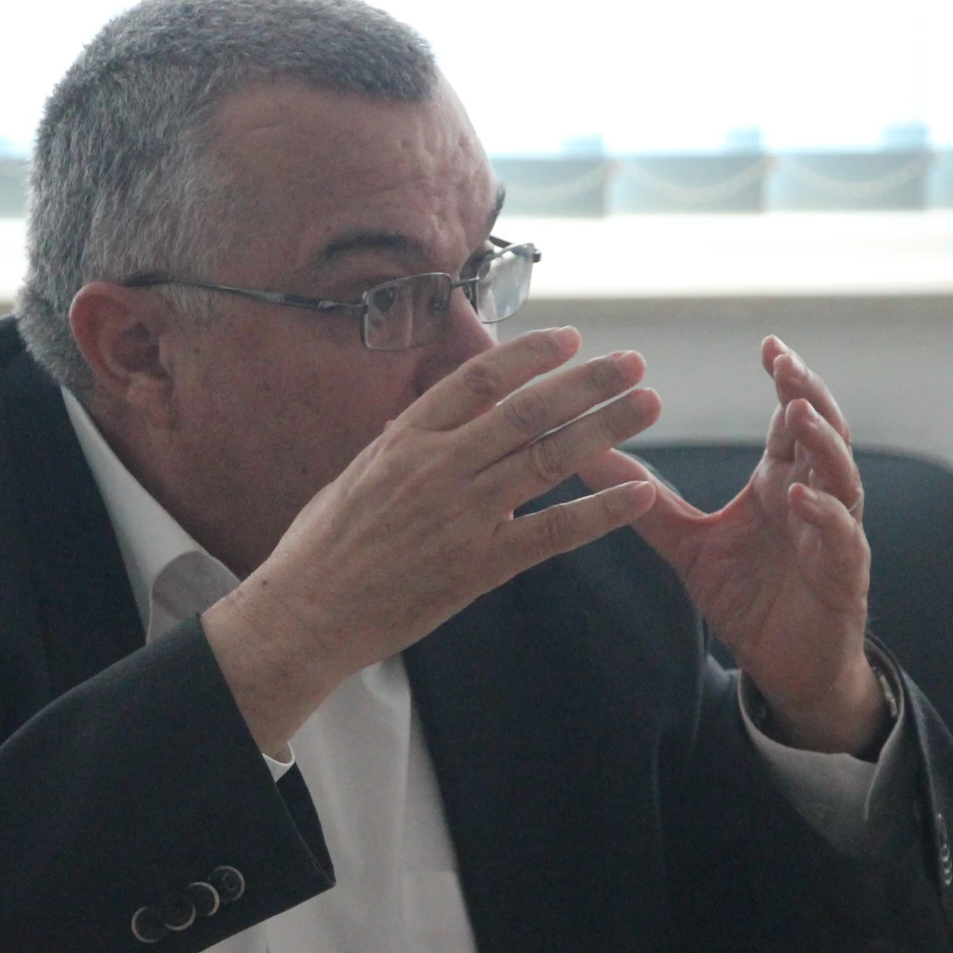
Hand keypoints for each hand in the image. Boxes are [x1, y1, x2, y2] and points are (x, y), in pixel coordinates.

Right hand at [204, 327, 659, 755]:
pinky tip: (637, 493)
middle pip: (528, 410)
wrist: (306, 613)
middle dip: (587, 382)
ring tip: (646, 405)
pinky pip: (551, 531)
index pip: (480, 379)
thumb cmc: (322, 547)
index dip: (532, 355)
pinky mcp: (477, 565)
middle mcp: (437, 467)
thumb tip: (429, 418)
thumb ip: (401, 446)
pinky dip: (599, 511)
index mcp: (405, 438)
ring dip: (605, 428)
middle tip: (632, 363)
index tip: (572, 339)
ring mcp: (460, 515)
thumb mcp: (356, 475)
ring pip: (548, 458)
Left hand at [585, 337, 883, 754]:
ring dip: (821, 443)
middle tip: (784, 363)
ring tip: (797, 414)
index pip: (789, 418)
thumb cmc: (748, 598)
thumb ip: (645, 502)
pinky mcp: (843, 575)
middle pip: (823, 432)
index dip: (786, 381)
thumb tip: (588, 460)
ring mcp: (834, 534)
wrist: (784, 666)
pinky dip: (823, 515)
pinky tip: (799, 496)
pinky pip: (840, 538)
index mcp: (778, 483)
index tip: (768, 345)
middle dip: (807, 394)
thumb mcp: (686, 544)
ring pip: (840, 476)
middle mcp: (813, 497)